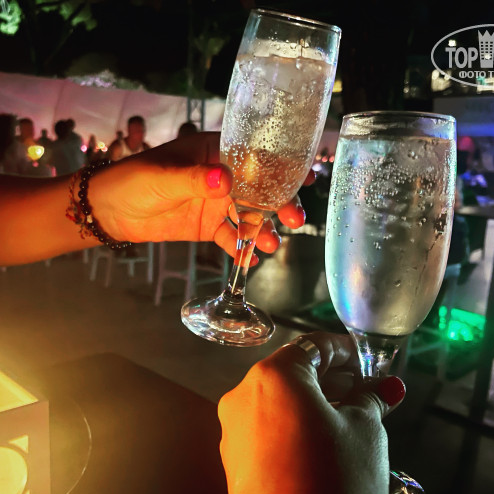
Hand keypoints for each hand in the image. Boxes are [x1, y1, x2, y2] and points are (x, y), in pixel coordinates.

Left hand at [90, 132, 314, 261]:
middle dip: (279, 204)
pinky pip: (230, 237)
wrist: (108, 211)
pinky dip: (240, 249)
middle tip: (294, 218)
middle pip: (259, 189)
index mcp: (214, 153)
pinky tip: (250, 260)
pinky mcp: (208, 226)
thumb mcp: (164, 177)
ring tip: (270, 245)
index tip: (304, 180)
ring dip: (262, 230)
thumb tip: (226, 181)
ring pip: (249, 215)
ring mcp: (216, 203)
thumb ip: (196, 180)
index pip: (255, 157)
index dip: (281, 168)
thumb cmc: (132, 180)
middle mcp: (222, 177)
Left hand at [218, 331, 405, 493]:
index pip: (312, 347)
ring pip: (280, 403)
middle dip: (332, 379)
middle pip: (293, 373)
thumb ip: (371, 399)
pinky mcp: (236, 466)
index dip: (344, 350)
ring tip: (350, 418)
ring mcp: (235, 434)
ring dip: (314, 404)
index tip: (365, 360)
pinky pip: (268, 431)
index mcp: (273, 377)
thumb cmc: (334, 486)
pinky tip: (324, 444)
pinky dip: (296, 428)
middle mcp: (244, 399)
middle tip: (365, 390)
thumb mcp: (365, 431)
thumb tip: (385, 387)